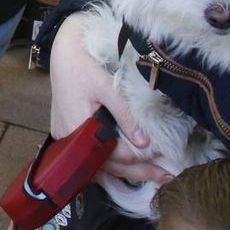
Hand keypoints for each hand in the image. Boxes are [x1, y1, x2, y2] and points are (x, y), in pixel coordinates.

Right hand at [49, 13, 173, 184]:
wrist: (63, 52)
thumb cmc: (83, 64)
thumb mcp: (106, 86)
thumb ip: (124, 114)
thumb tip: (145, 142)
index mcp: (76, 127)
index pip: (113, 153)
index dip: (140, 156)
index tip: (163, 152)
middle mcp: (68, 138)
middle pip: (106, 165)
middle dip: (138, 172)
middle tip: (166, 177)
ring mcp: (65, 137)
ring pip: (97, 165)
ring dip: (124, 171)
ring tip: (152, 175)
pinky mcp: (67, 133)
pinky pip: (89, 157)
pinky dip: (107, 163)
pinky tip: (125, 167)